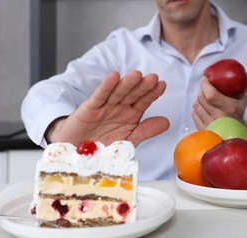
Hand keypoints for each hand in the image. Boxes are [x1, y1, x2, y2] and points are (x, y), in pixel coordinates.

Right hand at [45, 70, 169, 146]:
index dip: (152, 93)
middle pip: (133, 94)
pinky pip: (99, 97)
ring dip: (127, 84)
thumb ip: (146, 131)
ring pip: (117, 93)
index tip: (162, 85)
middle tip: (152, 78)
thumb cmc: (104, 146)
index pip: (144, 102)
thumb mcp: (129, 140)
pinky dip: (106, 87)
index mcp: (131, 115)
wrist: (80, 154)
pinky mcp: (89, 109)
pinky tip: (114, 77)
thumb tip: (167, 122)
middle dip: (142, 86)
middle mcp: (119, 108)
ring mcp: (105, 107)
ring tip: (137, 76)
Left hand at [192, 73, 246, 128]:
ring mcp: (210, 125)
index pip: (210, 94)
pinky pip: (194, 114)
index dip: (205, 85)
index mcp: (229, 108)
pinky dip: (197, 109)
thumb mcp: (245, 98)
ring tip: (206, 100)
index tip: (206, 79)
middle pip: (201, 98)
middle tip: (207, 89)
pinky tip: (204, 109)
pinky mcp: (203, 129)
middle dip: (203, 91)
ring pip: (196, 105)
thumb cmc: (238, 112)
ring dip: (199, 100)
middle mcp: (218, 118)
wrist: (236, 131)